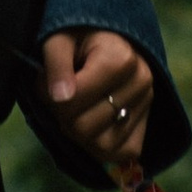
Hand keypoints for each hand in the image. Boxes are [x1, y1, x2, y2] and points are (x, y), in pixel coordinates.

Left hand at [40, 26, 156, 175]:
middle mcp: (141, 84)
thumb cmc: (78, 37)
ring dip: (78, 135)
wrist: (107, 41)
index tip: (44, 82)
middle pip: (85, 127)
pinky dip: (99, 148)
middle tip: (58, 99)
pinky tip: (90, 128)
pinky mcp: (146, 126)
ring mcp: (147, 107)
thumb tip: (60, 97)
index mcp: (121, 59)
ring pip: (101, 146)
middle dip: (61, 116)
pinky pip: (121, 154)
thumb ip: (56, 62)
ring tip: (74, 112)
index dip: (48, 96)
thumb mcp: (58, 38)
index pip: (74, 99)